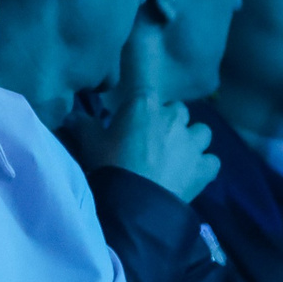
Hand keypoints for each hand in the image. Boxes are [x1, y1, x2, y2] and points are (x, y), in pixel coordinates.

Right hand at [62, 27, 220, 202]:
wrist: (133, 206)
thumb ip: (82, 125)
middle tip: (154, 139)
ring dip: (191, 140)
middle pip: (178, 110)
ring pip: (201, 132)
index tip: (142, 98)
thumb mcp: (90, 144)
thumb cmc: (109, 167)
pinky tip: (193, 174)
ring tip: (178, 155)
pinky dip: (203, 166)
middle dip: (169, 121)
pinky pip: (211, 160)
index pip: (146, 76)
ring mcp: (193, 142)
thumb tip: (71, 116)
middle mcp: (174, 116)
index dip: (146, 89)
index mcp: (144, 104)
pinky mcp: (204, 167)